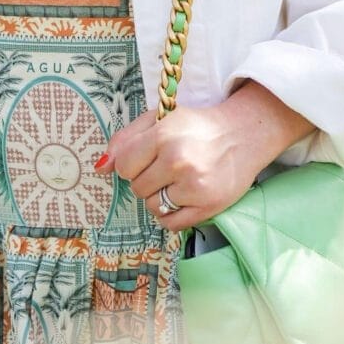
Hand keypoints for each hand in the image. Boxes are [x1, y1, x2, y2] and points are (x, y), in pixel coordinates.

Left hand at [99, 84, 306, 230]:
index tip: (146, 158)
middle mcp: (179, 161)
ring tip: (178, 181)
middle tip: (166, 167)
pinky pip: (170, 224)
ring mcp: (195, 187)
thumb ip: (126, 139)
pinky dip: (171, 214)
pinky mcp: (209, 207)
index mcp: (164, 135)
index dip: (131, 164)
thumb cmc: (197, 127)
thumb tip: (100, 168)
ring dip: (160, 197)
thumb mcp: (160, 119)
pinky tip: (183, 197)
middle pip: (137, 189)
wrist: (243, 135)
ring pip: (153, 207)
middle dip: (147, 180)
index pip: (124, 166)